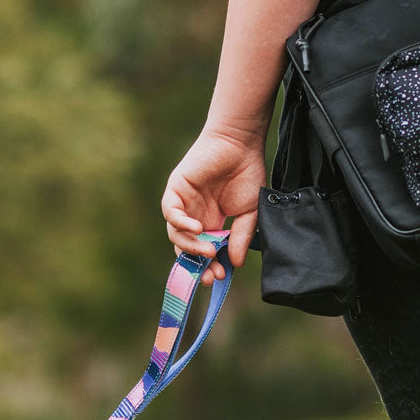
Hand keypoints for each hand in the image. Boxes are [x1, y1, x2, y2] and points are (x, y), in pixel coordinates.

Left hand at [161, 126, 267, 285]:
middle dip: (196, 264)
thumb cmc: (247, 172)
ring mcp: (183, 204)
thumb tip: (235, 264)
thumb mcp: (249, 212)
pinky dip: (181, 224)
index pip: (202, 251)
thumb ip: (240, 237)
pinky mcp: (175, 190)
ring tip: (208, 251)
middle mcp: (193, 216)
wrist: (240, 142)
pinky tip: (197, 229)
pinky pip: (171, 213)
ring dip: (191, 246)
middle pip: (186, 248)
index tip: (218, 277)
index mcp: (210, 223)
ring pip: (176, 234)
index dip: (208, 266)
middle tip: (209, 275)